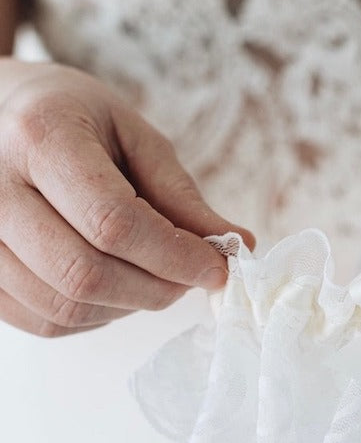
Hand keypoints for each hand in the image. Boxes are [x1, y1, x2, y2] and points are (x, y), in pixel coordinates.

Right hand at [0, 60, 255, 336]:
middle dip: (157, 289)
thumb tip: (238, 245)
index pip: (112, 222)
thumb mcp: (135, 137)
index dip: (175, 257)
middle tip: (189, 278)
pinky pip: (42, 321)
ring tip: (153, 277)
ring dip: (129, 306)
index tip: (217, 269)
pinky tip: (115, 287)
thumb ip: (181, 196)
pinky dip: (95, 316)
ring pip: (64, 307)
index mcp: (40, 136)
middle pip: (84, 274)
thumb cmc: (74, 120)